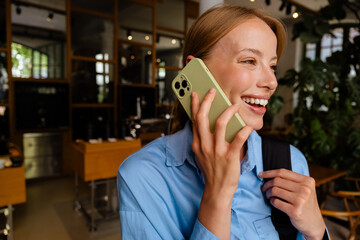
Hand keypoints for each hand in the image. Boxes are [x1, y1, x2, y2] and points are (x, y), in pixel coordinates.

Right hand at [191, 89, 252, 239]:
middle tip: (212, 91)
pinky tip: (248, 125)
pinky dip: (244, 130)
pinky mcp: (230, 157)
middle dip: (207, 102)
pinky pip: (238, 139)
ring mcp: (216, 151)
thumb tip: (211, 122)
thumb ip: (204, 139)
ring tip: (234, 105)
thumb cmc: (212, 170)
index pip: (195, 120)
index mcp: (197, 144)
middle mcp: (205, 145)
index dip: (196, 105)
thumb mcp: (202, 154)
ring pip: (219, 124)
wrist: (217, 190)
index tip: (196, 94)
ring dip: (227, 111)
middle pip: (203, 118)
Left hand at [260, 169, 325, 239]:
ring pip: (275, 190)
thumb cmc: (305, 204)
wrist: (314, 223)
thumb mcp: (305, 189)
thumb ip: (292, 181)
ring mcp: (301, 200)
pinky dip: (271, 201)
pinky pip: (276, 202)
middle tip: (264, 189)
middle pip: (277, 181)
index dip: (269, 172)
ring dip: (268, 193)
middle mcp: (305, 189)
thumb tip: (269, 175)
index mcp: (307, 181)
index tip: (260, 174)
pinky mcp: (295, 211)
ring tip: (268, 196)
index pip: (283, 172)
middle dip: (267, 184)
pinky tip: (273, 202)